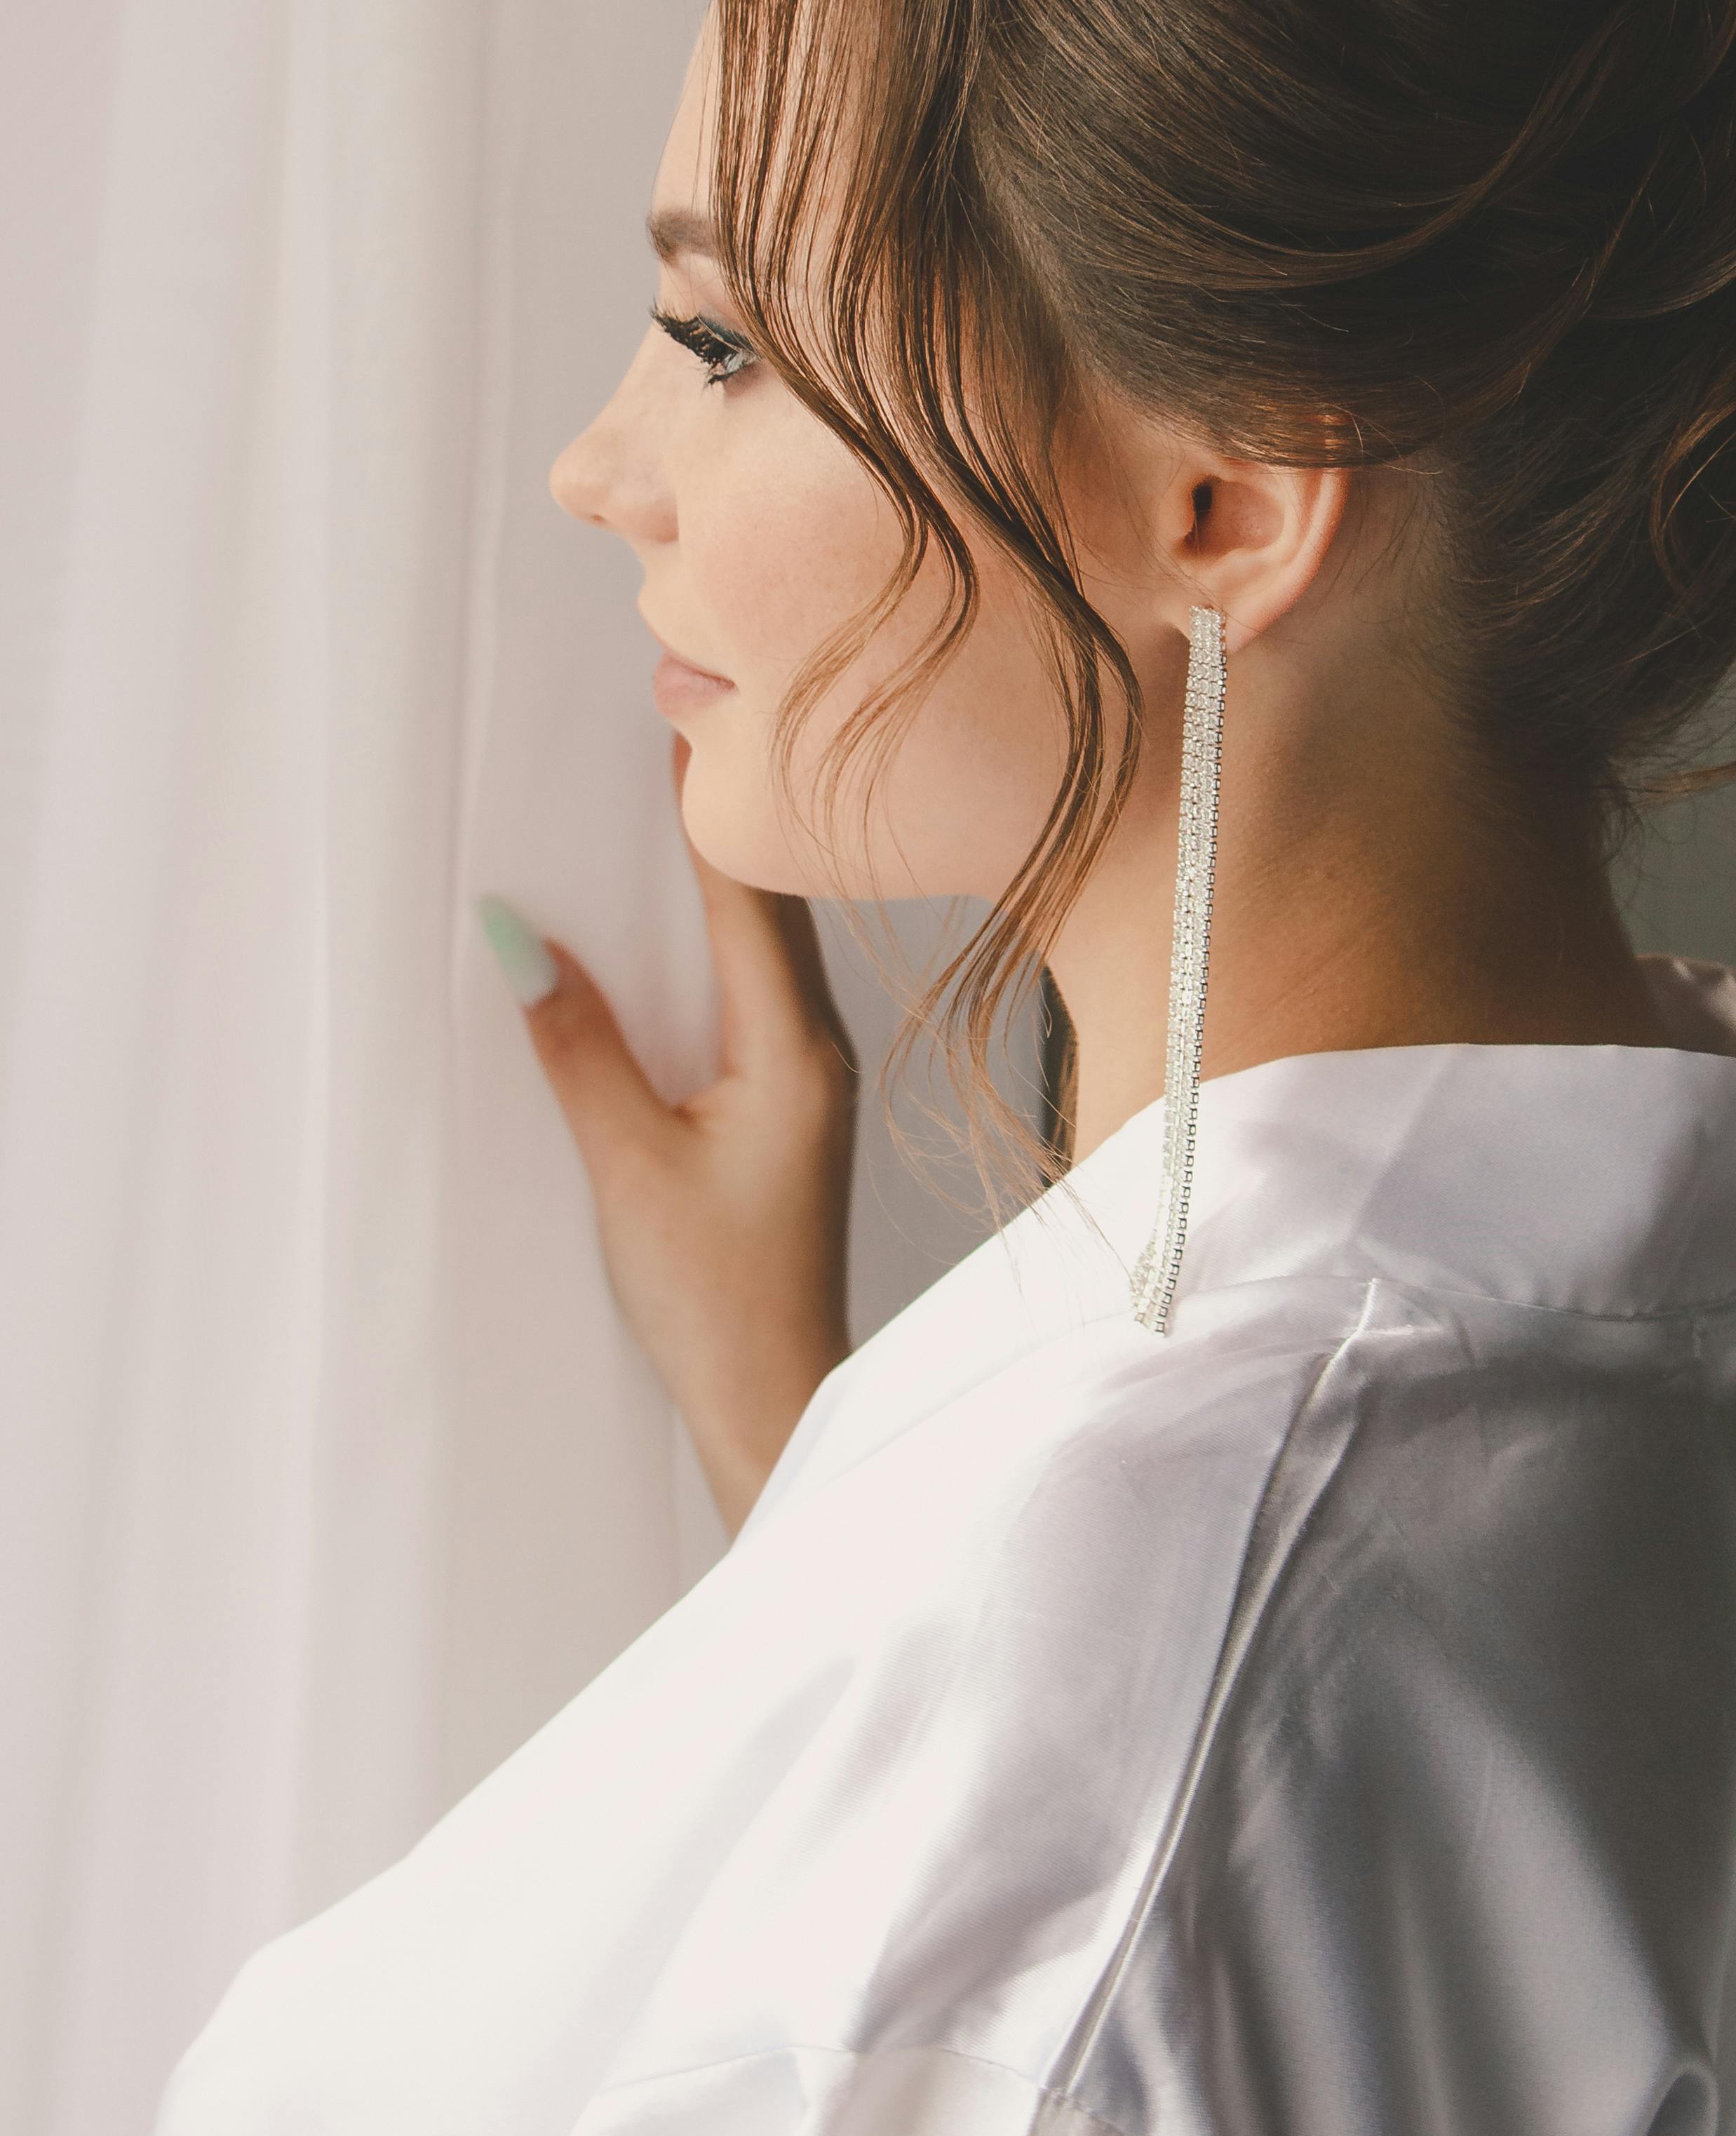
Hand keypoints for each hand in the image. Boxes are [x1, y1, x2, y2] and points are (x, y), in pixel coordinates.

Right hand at [493, 733, 858, 1534]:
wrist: (776, 1396)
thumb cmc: (717, 1300)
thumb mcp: (628, 1166)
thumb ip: (579, 1050)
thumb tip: (521, 940)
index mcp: (792, 1052)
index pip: (747, 903)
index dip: (709, 819)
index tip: (677, 738)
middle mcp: (815, 1053)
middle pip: (766, 913)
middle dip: (720, 832)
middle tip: (674, 744)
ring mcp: (806, 1082)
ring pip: (763, 954)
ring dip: (722, 886)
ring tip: (674, 812)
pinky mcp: (786, 1112)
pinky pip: (753, 999)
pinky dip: (718, 947)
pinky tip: (685, 932)